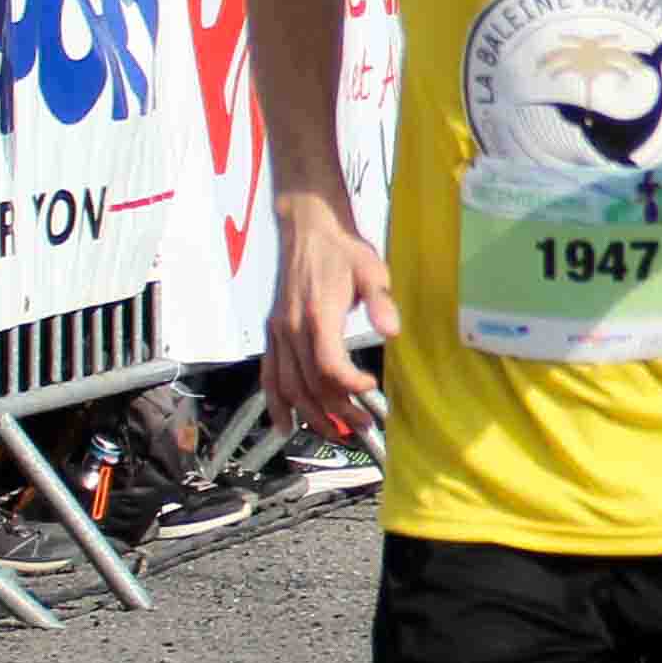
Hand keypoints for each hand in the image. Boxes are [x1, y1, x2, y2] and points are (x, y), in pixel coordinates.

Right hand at [265, 191, 398, 438]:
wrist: (309, 230)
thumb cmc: (344, 250)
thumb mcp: (372, 270)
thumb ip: (381, 302)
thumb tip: (392, 331)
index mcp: (317, 315)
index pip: (327, 365)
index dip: (348, 385)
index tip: (371, 388)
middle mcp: (292, 329)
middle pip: (309, 383)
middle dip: (335, 410)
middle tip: (362, 426)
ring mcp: (279, 332)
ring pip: (288, 385)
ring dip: (310, 414)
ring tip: (335, 432)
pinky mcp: (273, 332)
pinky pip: (268, 374)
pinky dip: (275, 403)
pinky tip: (286, 425)